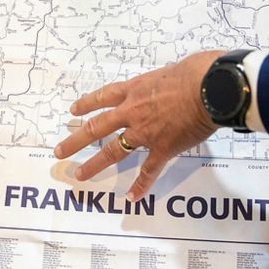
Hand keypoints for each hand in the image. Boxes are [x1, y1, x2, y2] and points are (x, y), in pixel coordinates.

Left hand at [54, 50, 223, 200]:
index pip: (103, 97)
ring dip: (95, 164)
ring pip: (114, 151)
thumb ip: (162, 82)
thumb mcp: (169, 71)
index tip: (73, 111)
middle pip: (96, 127)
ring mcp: (145, 132)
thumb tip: (169, 83)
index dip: (86, 104)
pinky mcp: (163, 149)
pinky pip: (149, 171)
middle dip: (76, 140)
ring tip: (80, 175)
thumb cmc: (195, 72)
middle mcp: (132, 112)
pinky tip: (131, 197)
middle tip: (60, 151)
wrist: (209, 88)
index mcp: (134, 90)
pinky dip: (141, 185)